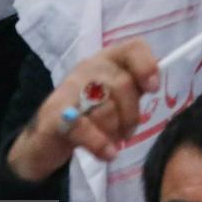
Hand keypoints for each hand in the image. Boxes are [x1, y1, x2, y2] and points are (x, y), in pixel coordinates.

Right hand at [5, 40, 161, 182]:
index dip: (146, 66)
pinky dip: (100, 144)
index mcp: (107, 59)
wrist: (46, 139)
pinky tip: (108, 153)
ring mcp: (69, 89)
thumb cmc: (88, 114)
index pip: (132, 48)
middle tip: (127, 133)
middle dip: (131, 115)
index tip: (153, 89)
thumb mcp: (115, 97)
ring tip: (113, 142)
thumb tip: (155, 81)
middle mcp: (88, 68)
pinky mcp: (55, 115)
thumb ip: (134, 87)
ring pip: (107, 108)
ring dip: (115, 132)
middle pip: (123, 84)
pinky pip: (85, 127)